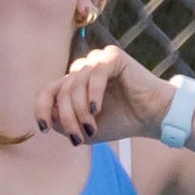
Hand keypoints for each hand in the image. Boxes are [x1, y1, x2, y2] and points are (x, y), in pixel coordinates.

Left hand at [36, 44, 171, 147]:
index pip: (48, 92)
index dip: (41, 109)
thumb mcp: (86, 129)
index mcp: (74, 84)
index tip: (44, 129)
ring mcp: (97, 60)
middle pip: (61, 91)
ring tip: (91, 129)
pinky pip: (95, 74)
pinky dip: (93, 94)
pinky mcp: (113, 56)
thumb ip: (65, 123)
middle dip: (66, 118)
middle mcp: (83, 69)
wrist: (153, 117)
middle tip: (78, 138)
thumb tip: (48, 117)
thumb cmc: (121, 122)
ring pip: (75, 84)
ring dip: (80, 111)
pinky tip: (96, 110)